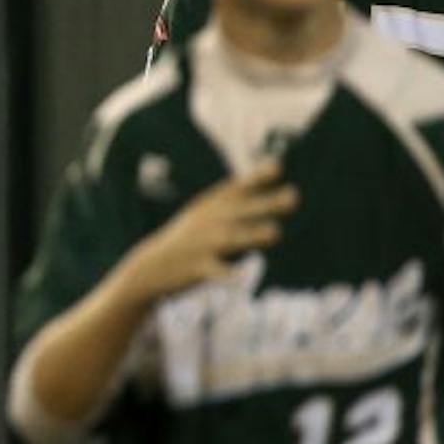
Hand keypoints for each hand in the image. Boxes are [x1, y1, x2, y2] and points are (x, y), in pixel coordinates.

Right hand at [119, 160, 297, 302]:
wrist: (149, 267)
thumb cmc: (189, 237)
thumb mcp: (209, 209)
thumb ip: (243, 191)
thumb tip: (277, 164)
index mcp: (212, 206)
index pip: (237, 188)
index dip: (256, 178)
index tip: (277, 168)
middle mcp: (209, 222)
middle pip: (241, 212)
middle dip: (266, 204)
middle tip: (294, 197)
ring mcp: (202, 244)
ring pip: (232, 239)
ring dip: (252, 235)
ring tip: (275, 233)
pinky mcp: (197, 268)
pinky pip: (215, 271)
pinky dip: (228, 275)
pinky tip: (242, 279)